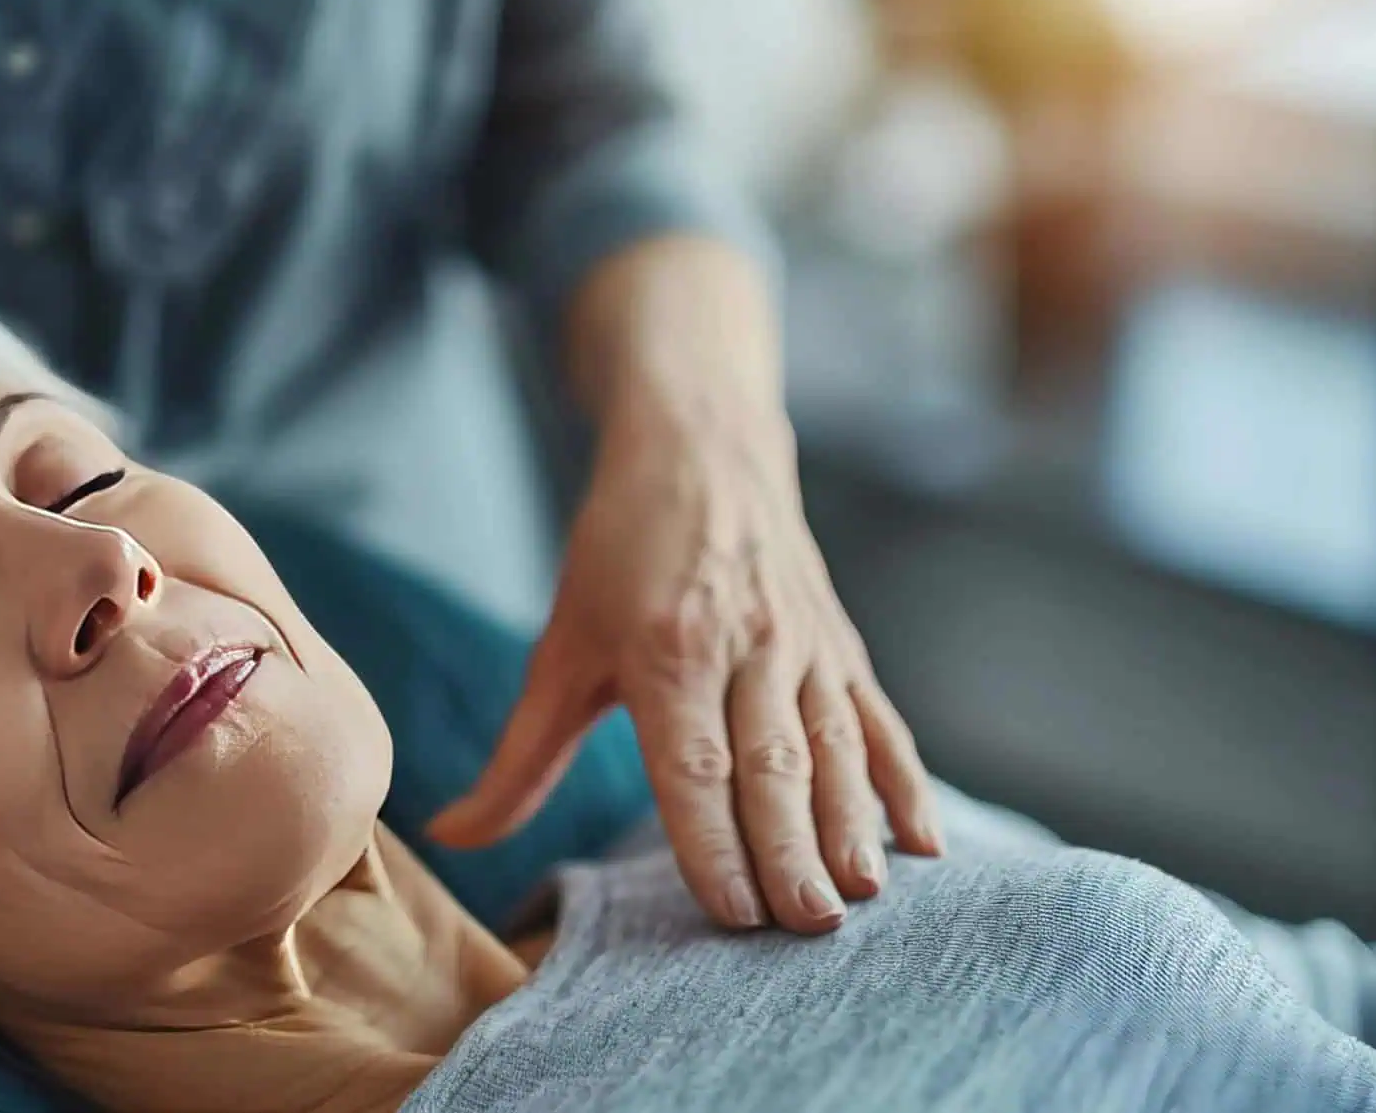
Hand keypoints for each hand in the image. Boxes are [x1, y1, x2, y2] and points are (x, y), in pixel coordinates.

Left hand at [429, 399, 942, 933]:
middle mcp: (746, 646)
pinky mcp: (842, 645)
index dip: (715, 842)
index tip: (734, 914)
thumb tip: (451, 836)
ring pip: (835, 748)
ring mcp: (804, 644)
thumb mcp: (562, 647)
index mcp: (669, 649)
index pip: (695, 765)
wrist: (702, 447)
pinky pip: (880, 721)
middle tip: (806, 928)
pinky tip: (924, 846)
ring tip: (861, 897)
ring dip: (852, 827)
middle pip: (774, 765)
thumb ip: (520, 757)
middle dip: (793, 852)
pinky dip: (906, 783)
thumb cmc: (621, 553)